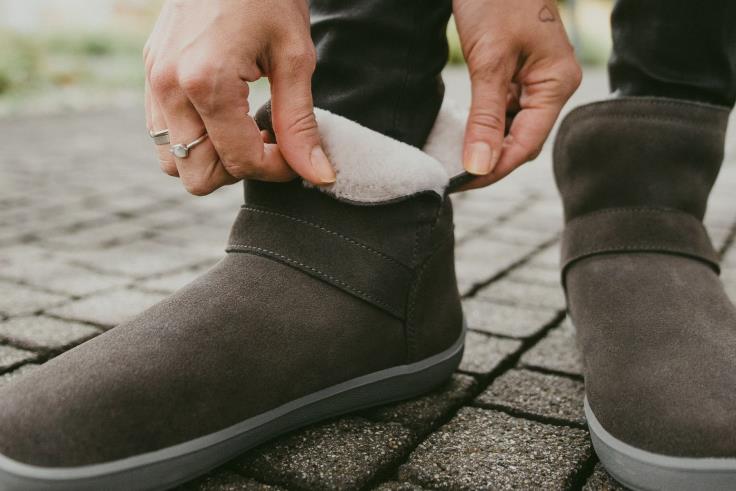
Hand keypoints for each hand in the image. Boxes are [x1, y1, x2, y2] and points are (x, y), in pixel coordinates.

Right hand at [143, 0, 334, 195]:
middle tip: (268, 144)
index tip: (295, 154)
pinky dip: (194, 140)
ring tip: (245, 131)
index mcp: (205, 82)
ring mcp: (153, 82)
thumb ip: (300, 124)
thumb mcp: (295, 58)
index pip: (240, 162)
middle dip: (238, 170)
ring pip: (174, 163)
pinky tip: (224, 117)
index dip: (277, 170)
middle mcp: (169, 88)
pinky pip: (163, 136)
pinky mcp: (150, 76)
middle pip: (196, 177)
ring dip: (212, 160)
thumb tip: (317, 175)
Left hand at [453, 0, 581, 189]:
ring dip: (486, 145)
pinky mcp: (517, 72)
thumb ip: (485, 117)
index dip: (495, 169)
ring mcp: (536, 79)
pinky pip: (503, 109)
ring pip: (512, 128)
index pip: (527, 143)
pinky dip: (483, 124)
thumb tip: (479, 166)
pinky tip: (462, 134)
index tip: (461, 183)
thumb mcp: (488, 61)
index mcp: (557, 82)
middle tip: (453, 178)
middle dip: (490, 161)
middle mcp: (552, 85)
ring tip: (453, 160)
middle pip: (523, 140)